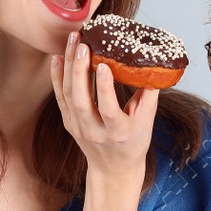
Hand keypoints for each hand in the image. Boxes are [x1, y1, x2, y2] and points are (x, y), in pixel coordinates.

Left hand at [50, 30, 157, 180]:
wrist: (113, 169)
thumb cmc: (133, 143)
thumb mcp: (147, 122)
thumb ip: (148, 94)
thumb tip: (153, 65)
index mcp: (117, 132)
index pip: (108, 109)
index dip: (104, 88)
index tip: (103, 66)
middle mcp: (94, 131)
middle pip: (81, 100)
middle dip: (79, 70)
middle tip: (82, 44)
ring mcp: (78, 128)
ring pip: (68, 95)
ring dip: (67, 66)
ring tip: (71, 41)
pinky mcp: (68, 123)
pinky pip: (60, 97)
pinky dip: (57, 76)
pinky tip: (58, 57)